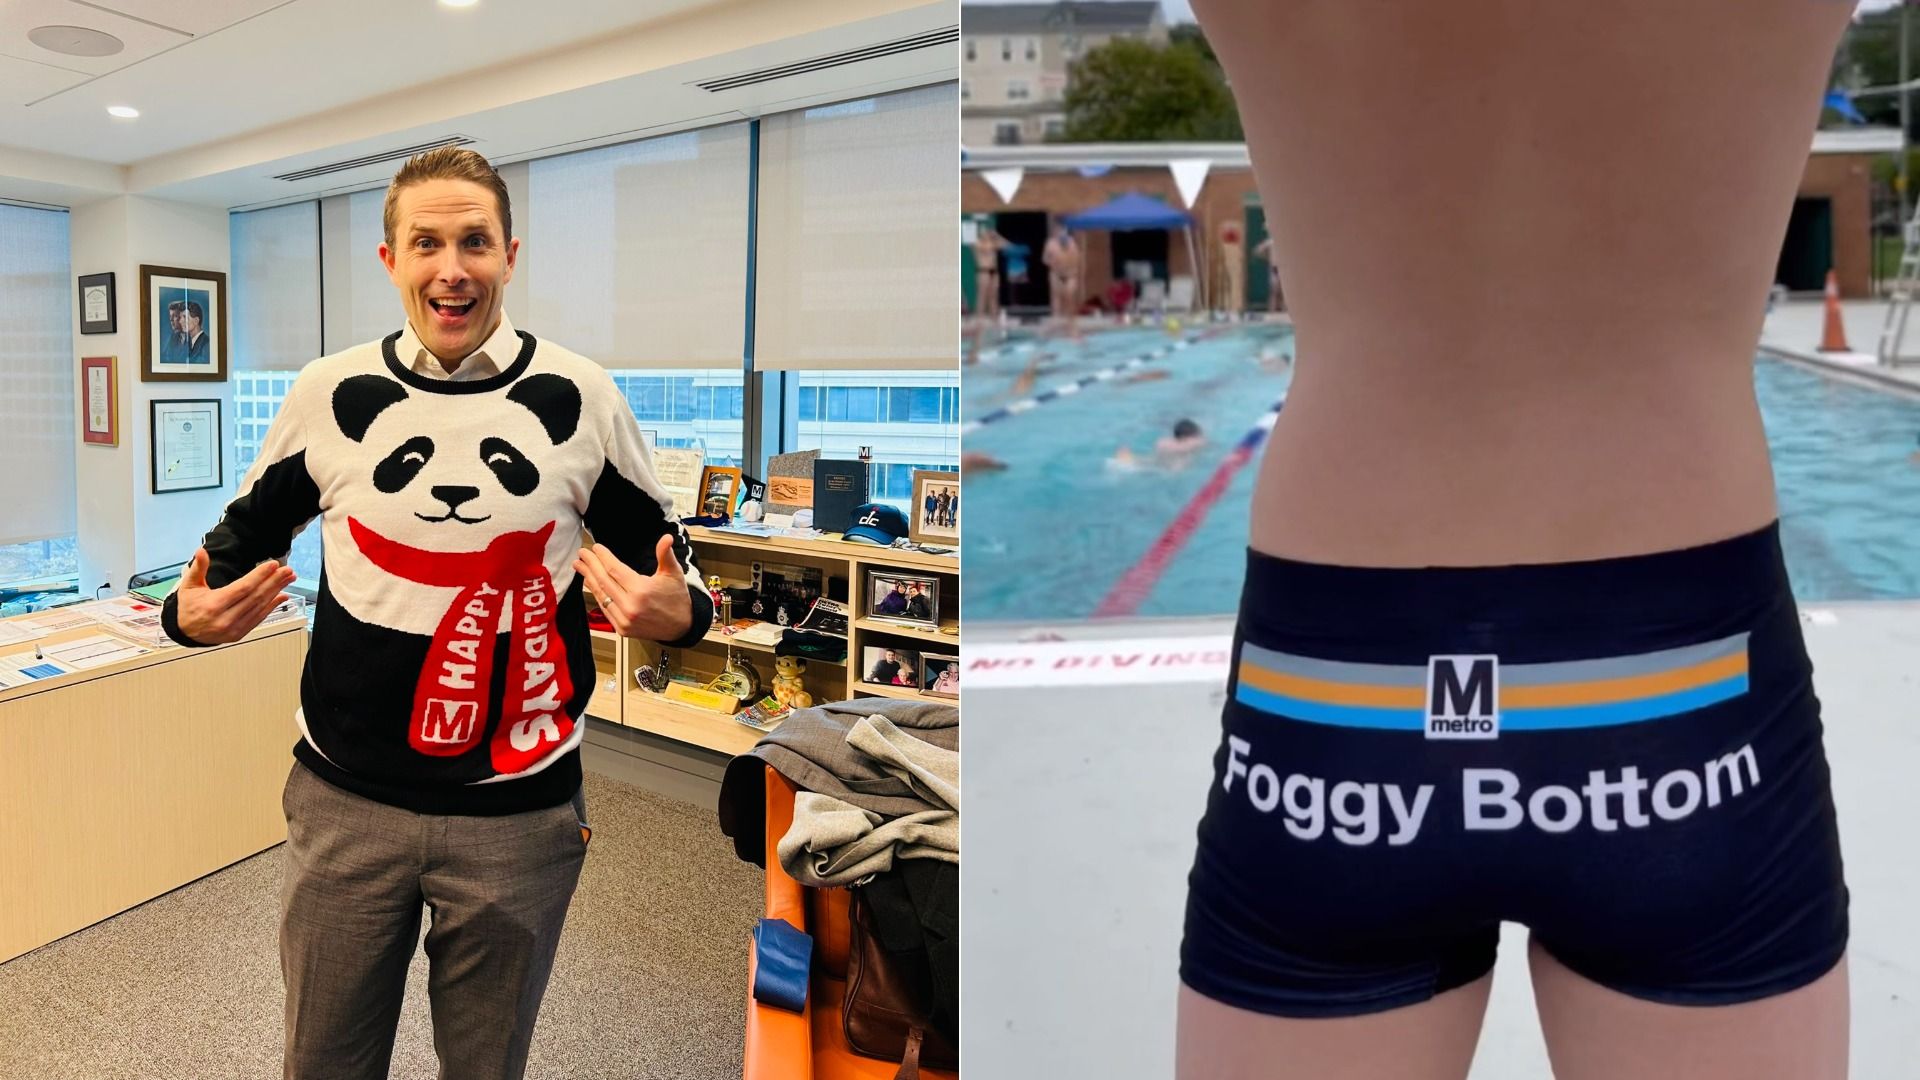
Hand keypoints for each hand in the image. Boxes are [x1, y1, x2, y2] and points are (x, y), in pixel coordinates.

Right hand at [174, 547, 295, 644]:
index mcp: (213, 605)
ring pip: (260, 607)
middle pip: (255, 597)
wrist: (185, 632)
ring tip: (288, 579)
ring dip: (276, 592)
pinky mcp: (240, 634)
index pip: (243, 588)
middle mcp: (225, 619)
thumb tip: (201, 551)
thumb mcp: (189, 586)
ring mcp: (234, 629)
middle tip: (287, 570)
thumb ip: (198, 568)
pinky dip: (272, 606)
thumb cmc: (188, 607)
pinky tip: (282, 595)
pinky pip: (259, 618)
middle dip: (274, 582)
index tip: (272, 565)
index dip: (260, 576)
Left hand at [574, 535, 693, 641]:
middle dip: (590, 565)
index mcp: (641, 591)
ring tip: (580, 566)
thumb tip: (666, 538)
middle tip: (582, 554)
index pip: (614, 569)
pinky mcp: (622, 629)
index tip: (596, 548)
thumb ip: (665, 554)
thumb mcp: (674, 574)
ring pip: (601, 595)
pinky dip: (596, 595)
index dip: (603, 557)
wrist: (682, 626)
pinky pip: (604, 608)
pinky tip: (590, 584)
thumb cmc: (677, 598)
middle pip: (603, 581)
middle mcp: (630, 607)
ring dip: (588, 578)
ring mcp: (624, 620)